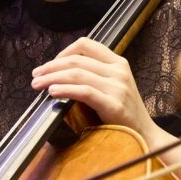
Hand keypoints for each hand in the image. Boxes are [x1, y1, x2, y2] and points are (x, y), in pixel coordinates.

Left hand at [31, 37, 158, 141]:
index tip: (50, 64)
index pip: (86, 45)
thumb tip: (61, 71)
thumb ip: (95, 75)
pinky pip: (84, 91)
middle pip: (77, 60)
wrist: (145, 135)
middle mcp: (119, 71)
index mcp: (118, 62)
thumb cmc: (123, 113)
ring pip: (77, 74)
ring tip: (38, 84)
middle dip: (51, 67)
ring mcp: (118, 87)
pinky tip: (52, 92)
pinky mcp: (114, 104)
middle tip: (35, 75)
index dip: (63, 52)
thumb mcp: (113, 86)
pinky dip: (65, 89)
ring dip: (52, 78)